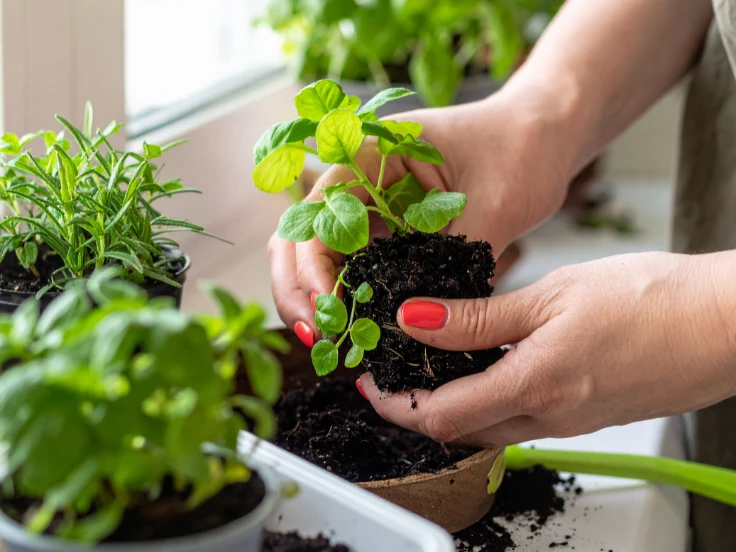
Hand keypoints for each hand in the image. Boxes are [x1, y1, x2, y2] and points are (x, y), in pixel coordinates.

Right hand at [269, 91, 576, 345]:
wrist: (541, 136)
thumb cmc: (521, 149)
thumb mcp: (493, 204)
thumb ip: (454, 259)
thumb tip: (427, 322)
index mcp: (370, 153)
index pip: (318, 213)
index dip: (312, 265)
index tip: (331, 310)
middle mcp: (358, 179)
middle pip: (298, 236)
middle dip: (299, 289)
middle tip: (319, 337)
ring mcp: (369, 206)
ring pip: (316, 256)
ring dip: (314, 298)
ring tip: (330, 341)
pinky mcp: (385, 230)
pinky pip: (350, 266)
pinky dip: (345, 298)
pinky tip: (354, 328)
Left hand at [359, 252, 735, 446]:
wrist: (725, 321)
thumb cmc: (650, 297)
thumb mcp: (552, 295)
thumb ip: (479, 317)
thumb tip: (416, 319)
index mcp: (535, 385)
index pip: (440, 417)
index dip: (394, 404)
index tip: (366, 382)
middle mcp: (549, 416)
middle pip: (460, 430)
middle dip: (415, 407)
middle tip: (389, 372)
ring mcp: (571, 420)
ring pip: (490, 425)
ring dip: (452, 403)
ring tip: (428, 363)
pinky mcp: (587, 413)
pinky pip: (523, 416)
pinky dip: (490, 397)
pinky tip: (486, 362)